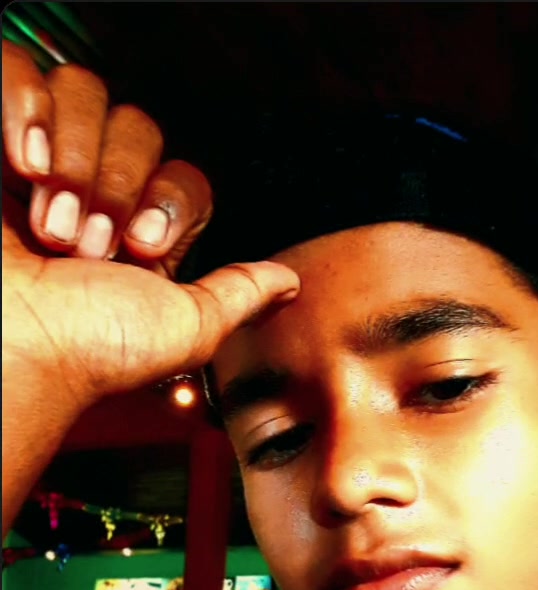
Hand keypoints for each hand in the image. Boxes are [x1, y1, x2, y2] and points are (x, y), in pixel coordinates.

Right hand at [2, 40, 299, 404]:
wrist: (16, 347)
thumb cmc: (90, 348)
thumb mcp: (187, 329)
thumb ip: (238, 295)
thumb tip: (288, 282)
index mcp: (137, 235)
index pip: (179, 172)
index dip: (169, 200)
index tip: (142, 249)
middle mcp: (90, 194)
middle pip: (136, 127)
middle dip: (119, 187)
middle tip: (92, 246)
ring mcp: (38, 164)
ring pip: (85, 95)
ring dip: (77, 162)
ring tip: (52, 227)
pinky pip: (17, 70)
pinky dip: (26, 108)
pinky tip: (23, 165)